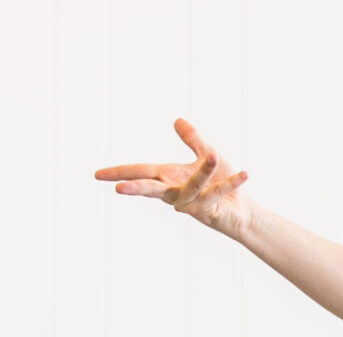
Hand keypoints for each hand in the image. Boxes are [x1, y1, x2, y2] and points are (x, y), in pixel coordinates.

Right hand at [95, 118, 252, 236]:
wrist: (241, 208)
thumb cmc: (220, 182)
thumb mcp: (206, 155)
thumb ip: (193, 140)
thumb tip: (177, 120)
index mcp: (169, 178)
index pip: (140, 173)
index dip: (119, 173)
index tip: (97, 175)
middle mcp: (176, 192)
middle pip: (152, 189)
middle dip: (137, 188)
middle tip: (119, 189)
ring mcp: (192, 203)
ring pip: (192, 187)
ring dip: (203, 171)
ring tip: (213, 155)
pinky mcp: (211, 210)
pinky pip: (220, 193)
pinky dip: (232, 182)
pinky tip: (245, 173)